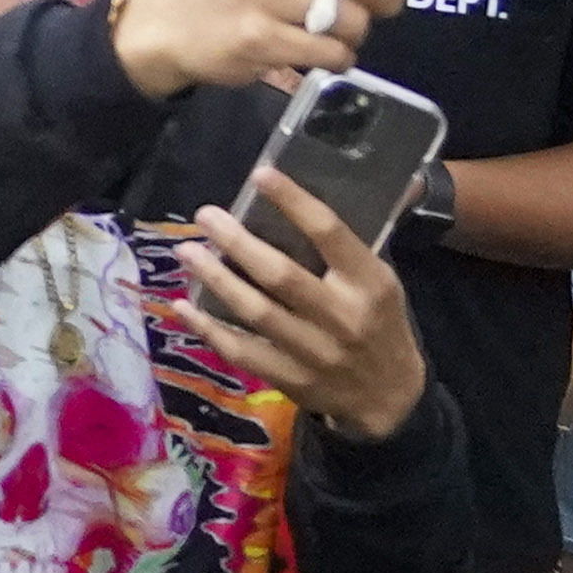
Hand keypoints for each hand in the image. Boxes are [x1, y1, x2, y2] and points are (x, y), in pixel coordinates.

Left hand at [184, 174, 426, 440]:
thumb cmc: (379, 323)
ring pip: (256, 312)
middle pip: (281, 275)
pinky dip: (208, 329)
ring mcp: (315, 352)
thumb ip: (354, 238)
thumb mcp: (382, 280)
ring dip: (216, 280)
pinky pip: (241, 352)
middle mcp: (342, 316)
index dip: (294, 202)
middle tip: (206, 215)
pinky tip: (182, 306)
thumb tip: (368, 177)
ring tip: (186, 251)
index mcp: (369, 283)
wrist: (390, 398)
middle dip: (238, 242)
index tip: (261, 175)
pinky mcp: (291, 379)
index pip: (329, 233)